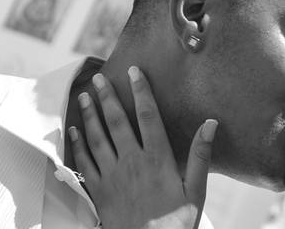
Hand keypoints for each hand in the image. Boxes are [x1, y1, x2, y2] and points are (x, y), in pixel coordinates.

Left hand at [70, 66, 217, 228]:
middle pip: (117, 121)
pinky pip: (85, 162)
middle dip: (108, 96)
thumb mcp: (196, 192)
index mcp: (158, 159)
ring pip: (97, 137)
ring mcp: (112, 176)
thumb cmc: (176, 225)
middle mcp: (132, 162)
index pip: (149, 116)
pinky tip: (73, 130)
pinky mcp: (99, 191)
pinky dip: (77, 143)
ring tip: (84, 95)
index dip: (142, 91)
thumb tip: (211, 123)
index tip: (135, 71)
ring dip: (89, 114)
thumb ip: (200, 156)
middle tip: (99, 77)